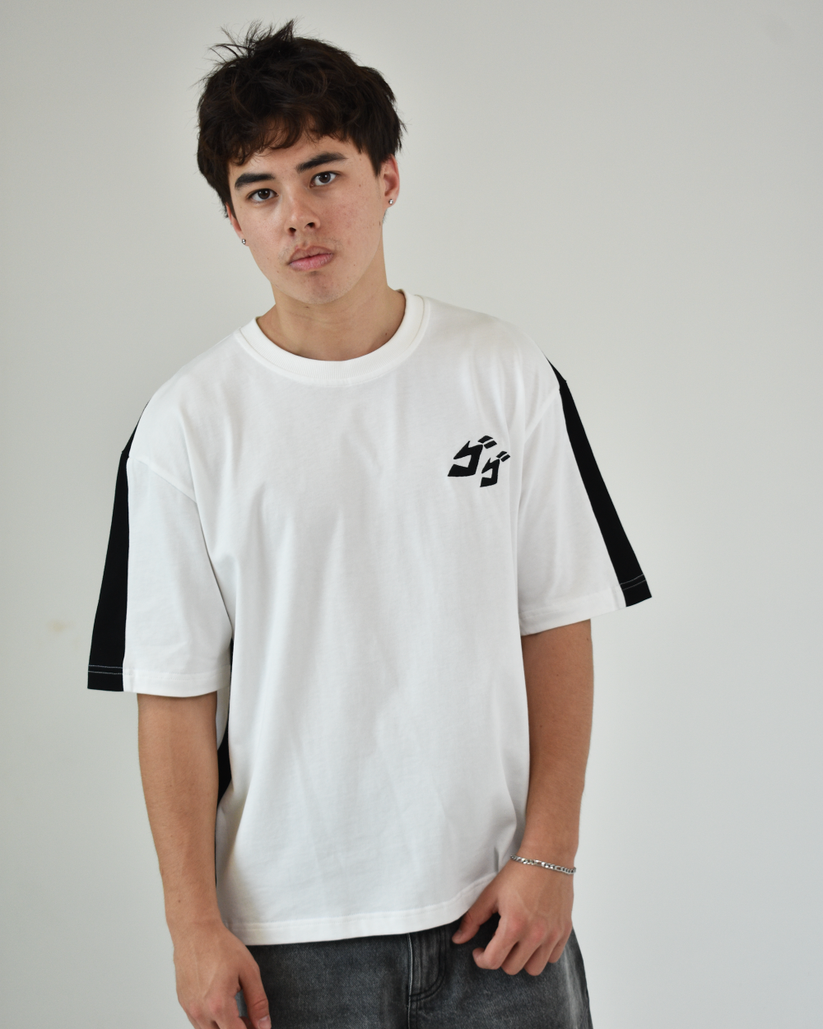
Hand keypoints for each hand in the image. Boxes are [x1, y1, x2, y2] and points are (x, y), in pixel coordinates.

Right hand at [171, 920, 270, 1028]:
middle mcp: (200, 1012)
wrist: (195, 932)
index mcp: (218, 1005)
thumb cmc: (220, 946)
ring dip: (224, 1027)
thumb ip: (258, 1002)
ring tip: (237, 1014)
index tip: (258, 1027)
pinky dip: (212, 1021)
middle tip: (250, 1021)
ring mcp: (190, 1009)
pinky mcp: (184, 1004)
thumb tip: (264, 1025)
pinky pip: (198, 1023)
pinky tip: (222, 1007)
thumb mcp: (248, 971)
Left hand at [451, 859, 573, 975]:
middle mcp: (535, 934)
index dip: (481, 960)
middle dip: (500, 959)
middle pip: (512, 968)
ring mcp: (552, 934)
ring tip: (517, 943)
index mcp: (514, 925)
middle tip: (498, 943)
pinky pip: (552, 957)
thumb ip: (473, 918)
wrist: (548, 856)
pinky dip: (542, 953)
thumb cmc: (519, 872)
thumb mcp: (491, 893)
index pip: (494, 961)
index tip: (479, 952)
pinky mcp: (564, 930)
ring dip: (522, 960)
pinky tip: (533, 938)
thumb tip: (458, 939)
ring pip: (534, 969)